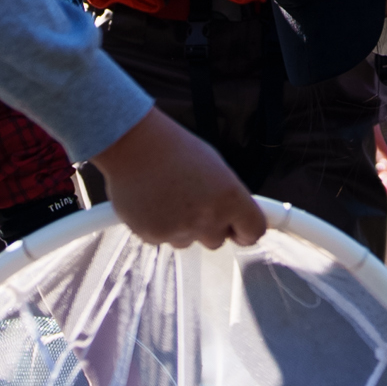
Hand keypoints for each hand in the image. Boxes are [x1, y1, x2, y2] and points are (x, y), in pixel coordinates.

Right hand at [94, 111, 265, 247]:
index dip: (246, 232)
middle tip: (194, 202)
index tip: (240, 230)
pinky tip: (153, 202)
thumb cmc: (175, 150)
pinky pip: (164, 240)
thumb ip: (229, 197)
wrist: (133, 144)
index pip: (253, 232)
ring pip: (189, 241)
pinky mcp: (153, 235)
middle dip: (210, 226)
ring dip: (184, 227)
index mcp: (230, 197)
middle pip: (218, 240)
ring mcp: (180, 229)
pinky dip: (160, 226)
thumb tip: (238, 218)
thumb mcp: (215, 168)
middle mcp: (208, 217)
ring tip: (170, 197)